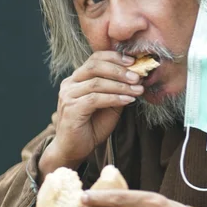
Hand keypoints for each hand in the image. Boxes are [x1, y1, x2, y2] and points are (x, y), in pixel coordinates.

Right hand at [39, 51, 143, 174]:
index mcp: (77, 78)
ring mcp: (68, 95)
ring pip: (97, 83)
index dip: (115, 57)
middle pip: (94, 66)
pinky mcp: (71, 109)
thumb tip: (137, 78)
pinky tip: (128, 100)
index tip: (134, 61)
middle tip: (138, 76)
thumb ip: (118, 91)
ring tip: (138, 90)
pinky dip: (114, 98)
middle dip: (119, 70)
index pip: (95, 58)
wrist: (74, 149)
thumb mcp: (110, 105)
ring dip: (121, 86)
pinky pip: (95, 99)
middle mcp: (70, 84)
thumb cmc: (92, 126)